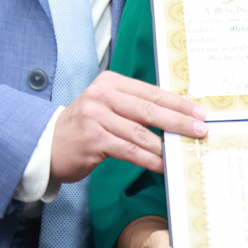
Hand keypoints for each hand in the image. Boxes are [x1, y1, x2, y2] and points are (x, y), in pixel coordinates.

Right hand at [48, 72, 206, 184]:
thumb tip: (174, 116)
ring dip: (165, 144)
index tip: (199, 111)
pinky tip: (162, 164)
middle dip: (178, 120)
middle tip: (200, 129)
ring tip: (184, 149)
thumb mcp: (107, 106)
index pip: (151, 92)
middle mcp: (102, 96)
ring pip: (140, 132)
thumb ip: (134, 106)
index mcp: (110, 82)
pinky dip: (149, 159)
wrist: (48, 145)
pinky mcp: (92, 140)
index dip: (177, 103)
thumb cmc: (85, 126)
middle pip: (149, 109)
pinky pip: (129, 151)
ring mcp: (95, 118)